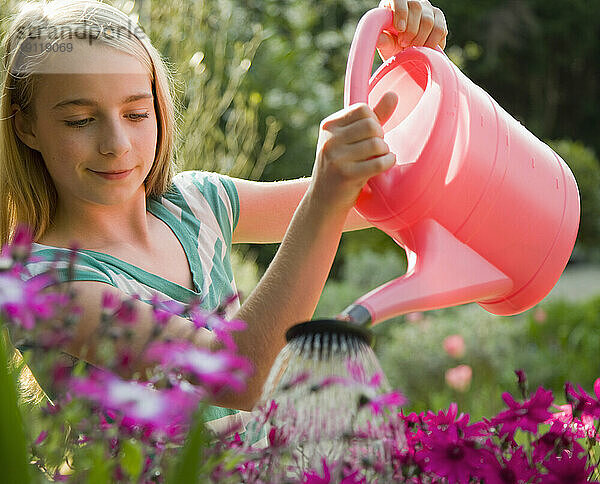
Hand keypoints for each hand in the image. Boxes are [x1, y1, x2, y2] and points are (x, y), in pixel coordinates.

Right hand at [310, 92, 397, 212]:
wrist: (323, 201)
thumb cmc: (341, 166)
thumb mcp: (350, 140)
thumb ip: (373, 117)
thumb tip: (393, 94)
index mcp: (328, 126)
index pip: (362, 109)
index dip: (373, 121)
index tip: (368, 136)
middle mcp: (329, 140)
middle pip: (371, 125)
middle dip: (380, 137)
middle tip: (375, 150)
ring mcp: (336, 158)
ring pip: (377, 144)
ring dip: (384, 151)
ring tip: (377, 159)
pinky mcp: (346, 175)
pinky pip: (379, 162)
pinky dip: (388, 163)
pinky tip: (384, 166)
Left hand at [376, 0, 447, 59]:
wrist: (407, 54)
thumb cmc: (392, 45)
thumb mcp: (385, 43)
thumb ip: (382, 39)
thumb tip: (378, 38)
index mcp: (395, 2)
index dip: (401, 12)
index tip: (400, 29)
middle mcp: (414, 1)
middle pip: (417, 8)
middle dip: (410, 30)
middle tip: (403, 44)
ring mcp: (428, 9)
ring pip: (429, 20)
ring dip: (420, 39)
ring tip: (412, 48)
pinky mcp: (439, 20)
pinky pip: (440, 30)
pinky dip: (431, 43)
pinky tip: (423, 49)